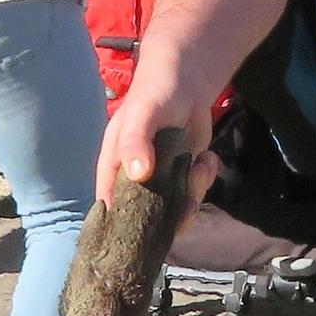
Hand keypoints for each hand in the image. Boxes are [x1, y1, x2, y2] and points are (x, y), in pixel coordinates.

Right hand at [95, 60, 219, 212]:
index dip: (121, 225)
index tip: (144, 234)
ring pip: (173, 208)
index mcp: (113, 168)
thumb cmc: (153, 94)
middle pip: (145, 217)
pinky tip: (207, 158)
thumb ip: (135, 142)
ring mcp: (160, 179)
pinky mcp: (182, 175)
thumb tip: (138, 175)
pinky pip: (193, 192)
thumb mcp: (142, 114)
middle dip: (169, 215)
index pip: (109, 206)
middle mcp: (134, 179)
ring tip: (201, 166)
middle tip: (189, 198)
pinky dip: (204, 180)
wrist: (185, 82)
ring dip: (193, 195)